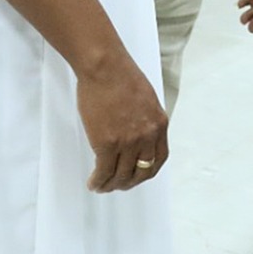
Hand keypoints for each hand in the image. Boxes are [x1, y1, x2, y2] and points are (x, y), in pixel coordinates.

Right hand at [77, 55, 168, 192]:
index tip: (137, 175)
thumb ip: (145, 120)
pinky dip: (98, 181)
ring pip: (121, 176)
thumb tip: (136, 134)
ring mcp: (128, 141)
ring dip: (111, 185)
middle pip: (141, 172)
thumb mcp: (146, 100)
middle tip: (118, 184)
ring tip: (102, 186)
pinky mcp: (107, 144)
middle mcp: (147, 136)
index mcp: (159, 124)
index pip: (158, 159)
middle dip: (128, 182)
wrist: (105, 68)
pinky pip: (104, 171)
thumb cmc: (121, 76)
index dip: (147, 172)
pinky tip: (93, 182)